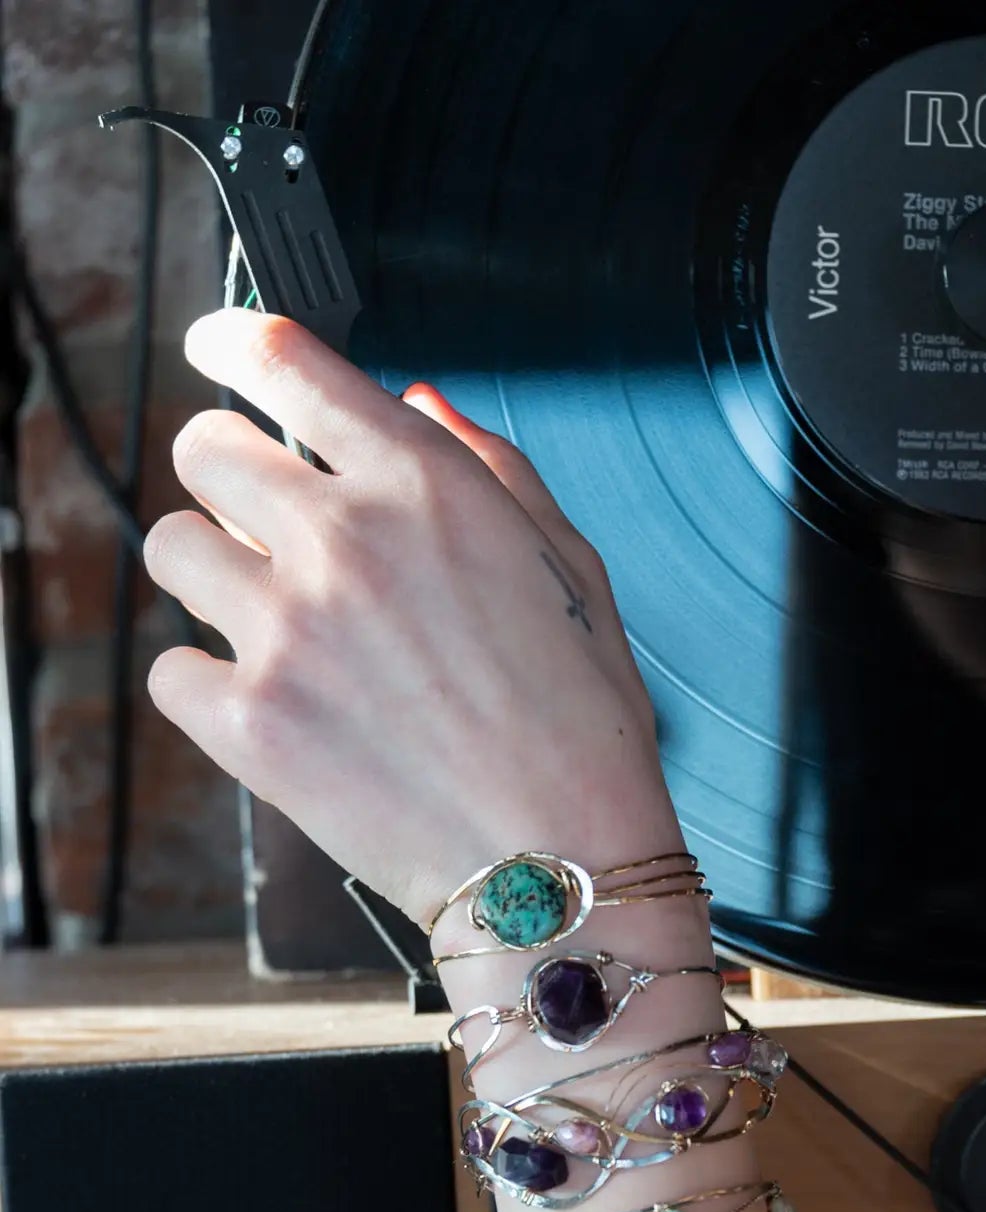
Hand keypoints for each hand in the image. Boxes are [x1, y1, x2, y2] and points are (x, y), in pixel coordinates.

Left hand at [144, 308, 680, 924]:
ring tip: (281, 623)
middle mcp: (346, 541)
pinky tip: (277, 702)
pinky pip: (171, 670)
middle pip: (203, 447)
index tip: (221, 348)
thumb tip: (418, 400)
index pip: (285, 362)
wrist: (561, 862)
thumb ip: (490, 466)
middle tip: (267, 517)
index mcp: (427, 489)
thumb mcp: (570, 568)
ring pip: (171, 549)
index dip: (234, 341)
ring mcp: (288, 630)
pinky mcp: (250, 721)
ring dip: (216, 574)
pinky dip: (211, 684)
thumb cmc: (581, 727)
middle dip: (229, 471)